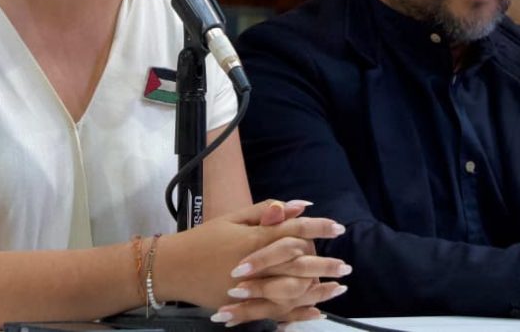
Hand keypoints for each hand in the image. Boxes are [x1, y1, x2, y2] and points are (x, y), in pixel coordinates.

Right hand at [155, 199, 347, 323]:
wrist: (173, 268)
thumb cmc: (203, 239)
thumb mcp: (232, 218)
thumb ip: (264, 212)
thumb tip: (296, 206)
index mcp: (252, 238)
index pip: (291, 230)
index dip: (317, 228)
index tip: (338, 228)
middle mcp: (254, 265)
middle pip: (296, 263)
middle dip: (325, 264)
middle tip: (346, 266)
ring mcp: (249, 289)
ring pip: (291, 290)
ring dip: (318, 290)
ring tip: (338, 288)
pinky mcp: (243, 307)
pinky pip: (276, 311)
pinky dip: (298, 312)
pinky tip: (316, 310)